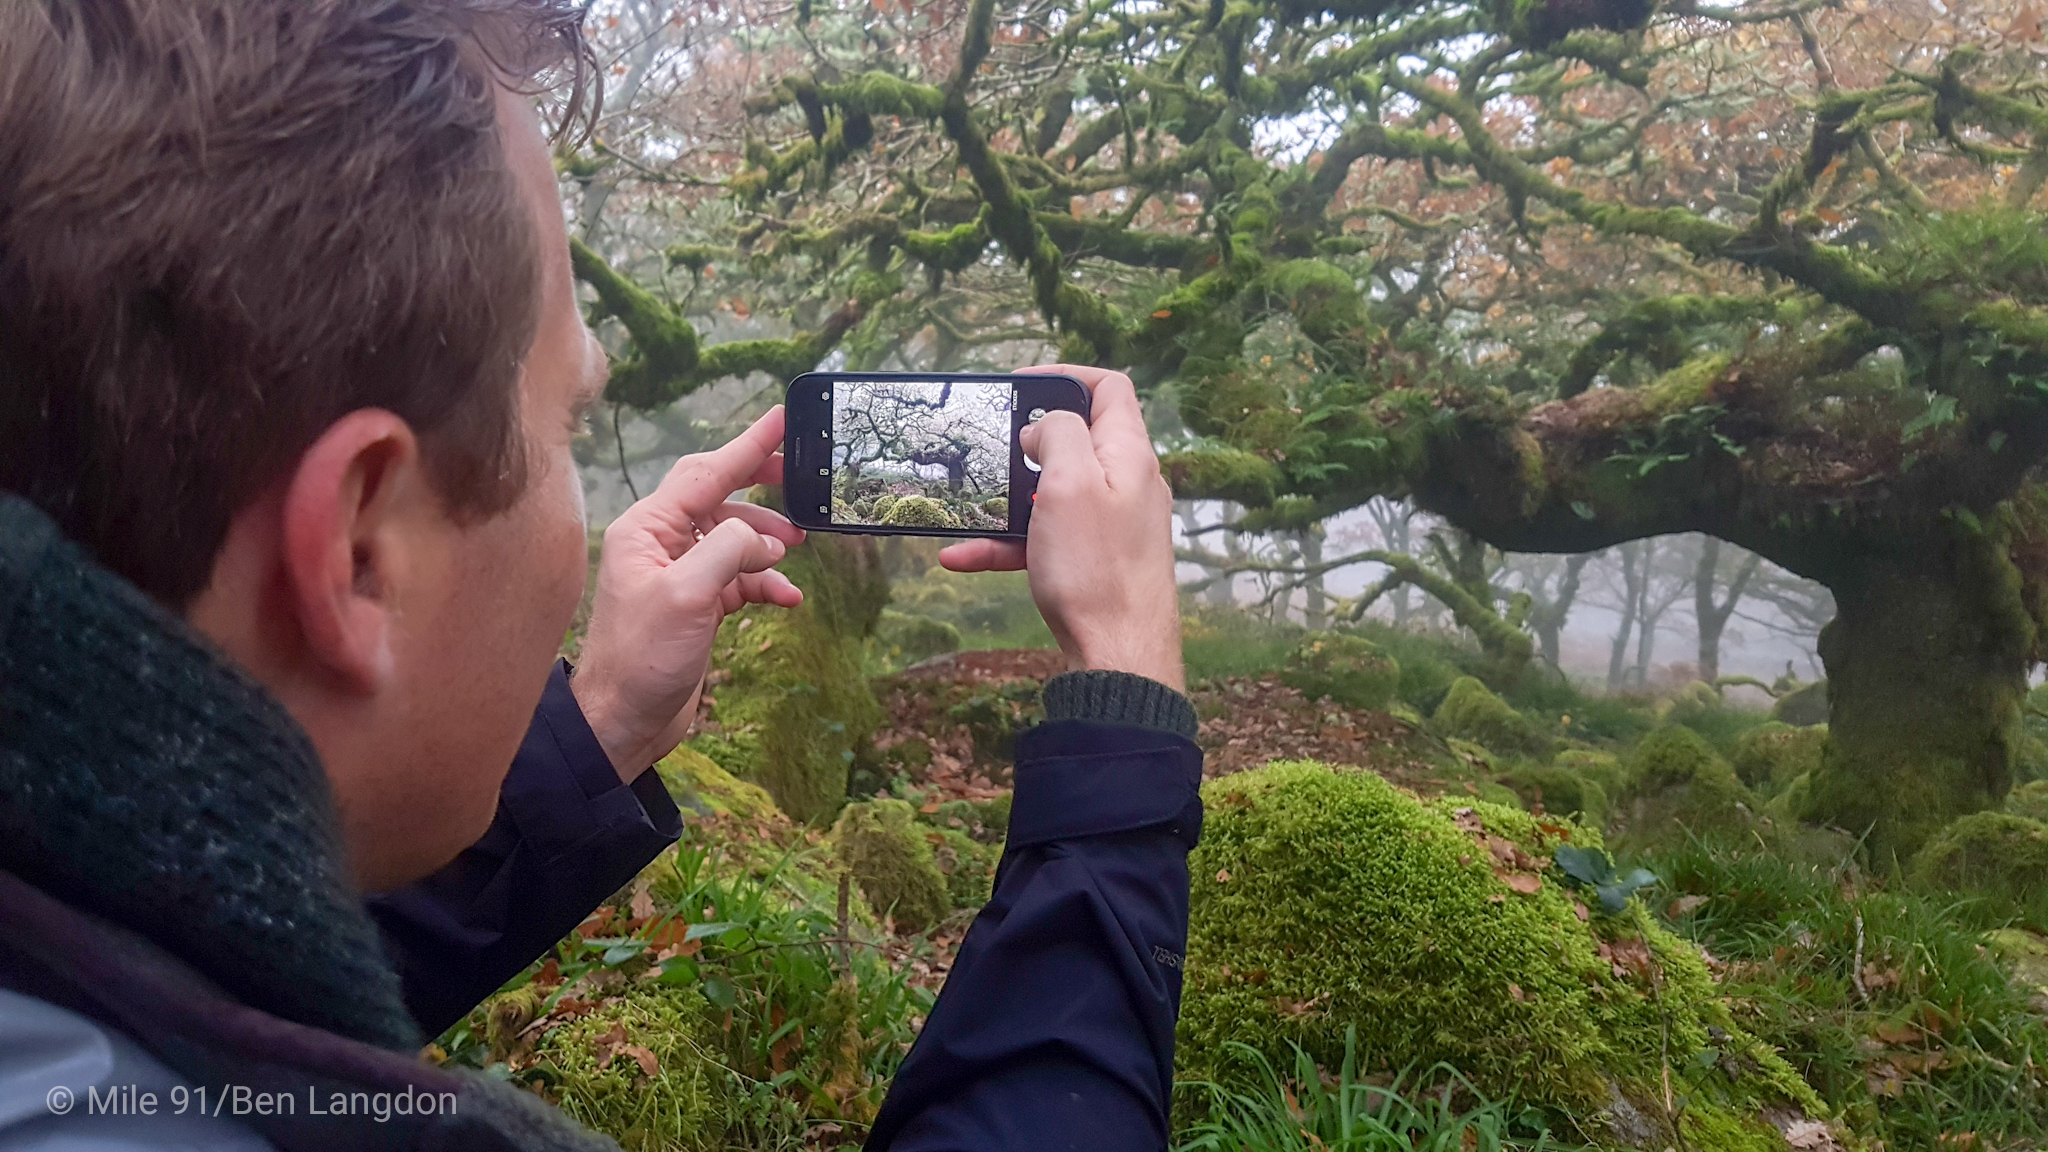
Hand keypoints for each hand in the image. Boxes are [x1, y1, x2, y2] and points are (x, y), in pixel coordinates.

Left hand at [571, 407, 805, 779]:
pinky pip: (739, 577)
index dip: (749, 445)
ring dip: (768, 543)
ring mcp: (679, 572)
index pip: (706, 473)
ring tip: (796, 550)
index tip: (784, 418)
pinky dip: (765, 583)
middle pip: (719, 495)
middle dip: (761, 490)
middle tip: (801, 477)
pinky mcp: (696, 603)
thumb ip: (728, 550)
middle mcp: (660, 542)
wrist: (623, 720)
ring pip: (734, 537)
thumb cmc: (642, 658)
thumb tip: (763, 538)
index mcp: (647, 528)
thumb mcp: (688, 596)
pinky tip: (788, 597)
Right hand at [938, 365, 1182, 690]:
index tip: (1018, 385)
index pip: (1110, 389)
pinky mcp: (1095, 561)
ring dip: (1005, 501)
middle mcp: (1127, 484)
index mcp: (1128, 454)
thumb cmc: (1095, 569)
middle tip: (988, 447)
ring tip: (965, 509)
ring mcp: (1111, 525)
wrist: (1118, 656)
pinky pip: (1045, 540)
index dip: (1065, 378)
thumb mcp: (1069, 483)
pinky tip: (961, 558)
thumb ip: (1057, 434)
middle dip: (1025, 443)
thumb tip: (1044, 426)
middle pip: (1075, 441)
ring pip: (1052, 495)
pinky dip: (1007, 544)